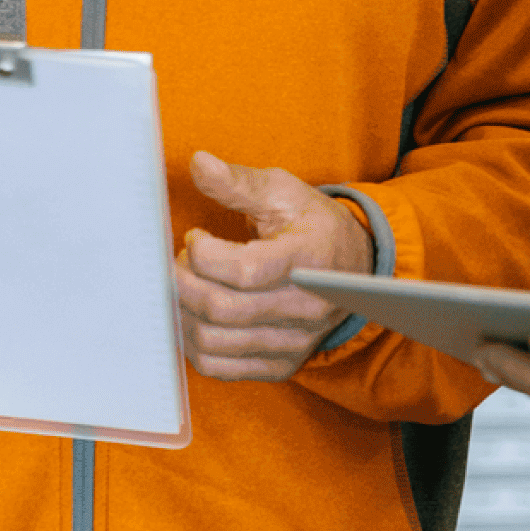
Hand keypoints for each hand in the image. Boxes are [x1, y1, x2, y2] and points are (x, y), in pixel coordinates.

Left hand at [173, 150, 374, 382]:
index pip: (244, 270)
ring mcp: (292, 342)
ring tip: (185, 283)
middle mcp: (304, 308)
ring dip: (182, 311)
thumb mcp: (283, 191)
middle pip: (221, 308)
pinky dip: (193, 343)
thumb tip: (198, 163)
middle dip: (182, 281)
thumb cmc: (311, 224)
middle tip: (178, 259)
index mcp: (308, 259)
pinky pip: (220, 367)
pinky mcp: (279, 365)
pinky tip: (190, 313)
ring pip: (214, 342)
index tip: (195, 235)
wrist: (352, 266)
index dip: (203, 253)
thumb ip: (239, 182)